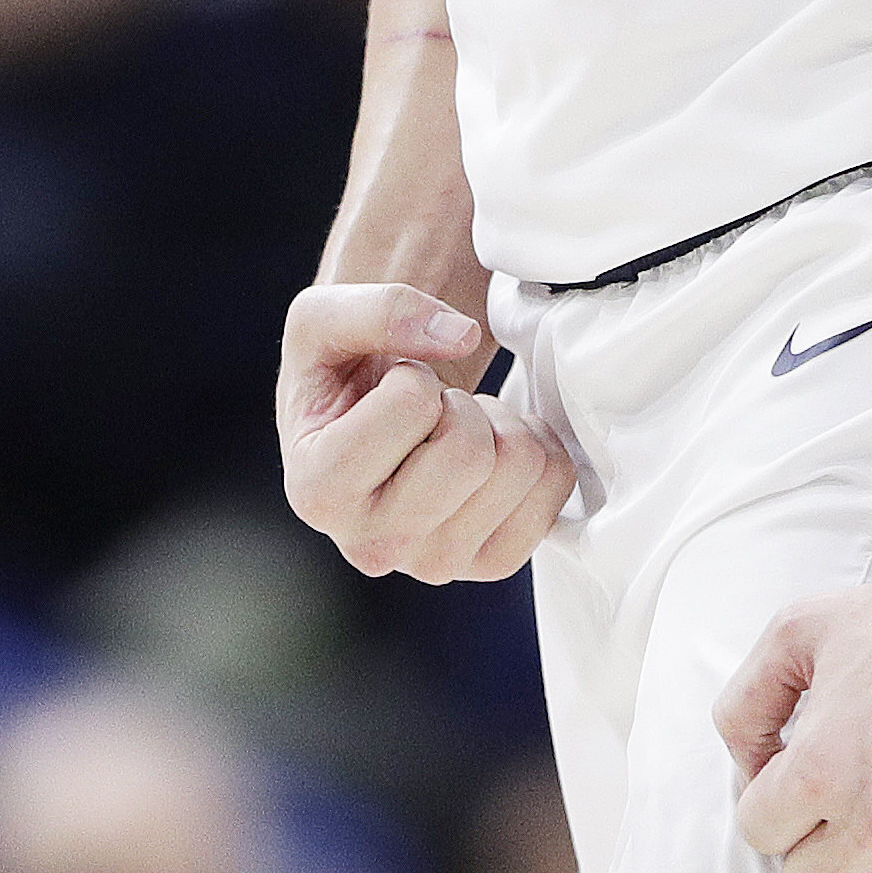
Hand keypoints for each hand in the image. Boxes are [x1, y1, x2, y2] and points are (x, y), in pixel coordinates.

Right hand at [274, 282, 577, 582]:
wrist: (369, 418)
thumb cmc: (341, 371)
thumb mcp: (324, 315)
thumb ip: (379, 309)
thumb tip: (460, 336)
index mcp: (318, 491)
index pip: (412, 405)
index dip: (414, 376)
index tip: (390, 388)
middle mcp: (372, 545)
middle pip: (469, 451)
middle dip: (463, 404)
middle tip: (434, 409)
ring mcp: (433, 563)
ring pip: (519, 469)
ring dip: (499, 425)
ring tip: (459, 429)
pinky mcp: (488, 564)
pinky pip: (553, 493)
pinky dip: (538, 450)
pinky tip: (494, 450)